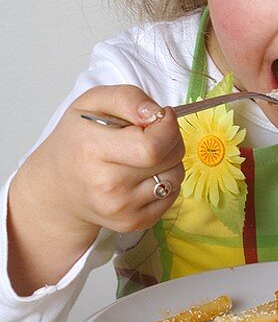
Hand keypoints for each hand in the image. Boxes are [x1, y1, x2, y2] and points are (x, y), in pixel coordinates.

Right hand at [8, 86, 184, 293]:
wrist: (58, 187)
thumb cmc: (77, 141)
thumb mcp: (92, 103)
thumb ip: (127, 98)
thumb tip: (156, 114)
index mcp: (93, 150)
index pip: (153, 145)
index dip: (166, 126)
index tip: (159, 117)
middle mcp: (107, 185)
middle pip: (170, 158)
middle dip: (170, 139)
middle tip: (149, 134)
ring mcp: (121, 209)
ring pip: (175, 176)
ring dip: (169, 161)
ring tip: (142, 156)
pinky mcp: (133, 223)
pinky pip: (172, 196)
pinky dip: (164, 181)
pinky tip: (141, 175)